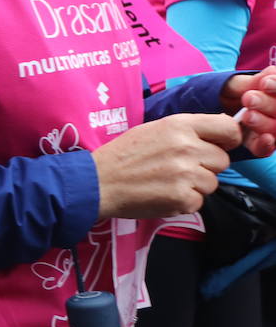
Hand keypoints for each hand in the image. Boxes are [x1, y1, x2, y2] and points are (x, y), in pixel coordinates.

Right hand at [94, 113, 239, 218]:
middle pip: (222, 160)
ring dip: (194, 186)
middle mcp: (186, 147)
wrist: (98, 182)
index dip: (228, 139)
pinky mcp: (183, 198)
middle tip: (179, 168)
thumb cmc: (124, 155)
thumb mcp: (154, 129)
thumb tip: (219, 135)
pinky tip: (163, 194)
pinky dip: (183, 201)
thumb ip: (187, 130)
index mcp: (179, 125)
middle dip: (206, 166)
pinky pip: (199, 201)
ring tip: (166, 181)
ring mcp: (186, 174)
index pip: (228, 128)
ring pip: (212, 183)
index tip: (220, 145)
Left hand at [221, 66, 275, 154]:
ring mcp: (270, 129)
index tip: (264, 84)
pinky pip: (267, 148)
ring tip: (248, 116)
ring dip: (265, 123)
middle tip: (249, 99)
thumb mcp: (235, 84)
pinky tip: (265, 138)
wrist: (210, 109)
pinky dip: (267, 144)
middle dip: (267, 104)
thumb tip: (270, 74)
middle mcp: (274, 111)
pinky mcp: (259, 145)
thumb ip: (251, 82)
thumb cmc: (227, 93)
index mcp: (273, 94)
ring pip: (275, 129)